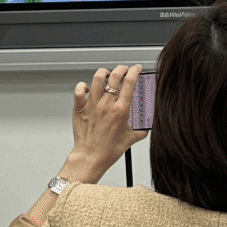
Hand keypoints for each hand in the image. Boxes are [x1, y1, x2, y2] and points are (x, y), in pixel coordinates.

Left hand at [66, 64, 143, 181]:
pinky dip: (83, 85)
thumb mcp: (130, 139)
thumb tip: (146, 126)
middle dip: (121, 68)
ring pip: (97, 78)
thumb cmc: (107, 151)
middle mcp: (106, 105)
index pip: (130, 82)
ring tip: (107, 74)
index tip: (136, 69)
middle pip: (115, 75)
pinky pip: (79, 90)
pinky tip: (88, 88)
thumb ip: (141, 130)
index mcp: (120, 110)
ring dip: (104, 72)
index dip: (134, 71)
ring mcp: (92, 105)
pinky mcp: (80, 108)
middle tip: (124, 70)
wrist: (90, 158)